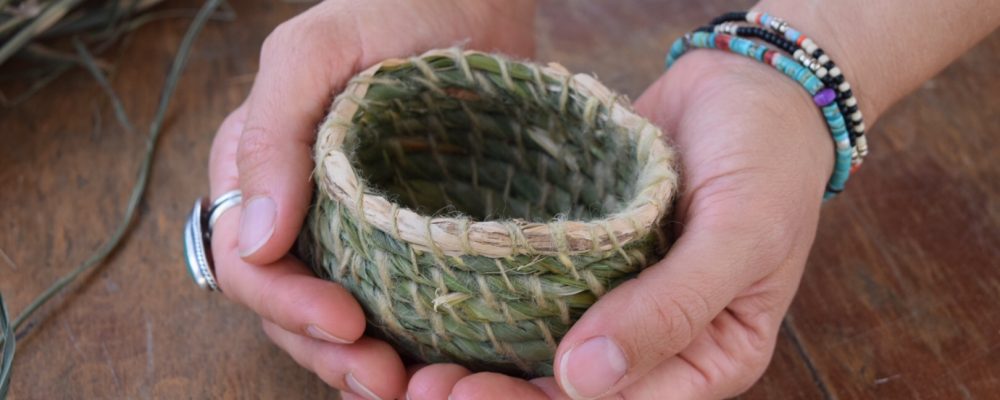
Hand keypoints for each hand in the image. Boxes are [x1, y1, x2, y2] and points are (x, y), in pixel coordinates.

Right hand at [207, 1, 533, 397]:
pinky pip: (390, 304)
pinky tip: (428, 362)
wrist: (473, 5)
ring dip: (360, 363)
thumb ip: (270, 136)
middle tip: (385, 380)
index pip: (247, 264)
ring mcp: (353, 230)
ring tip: (408, 386)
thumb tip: (252, 243)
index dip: (287, 306)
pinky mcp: (404, 240)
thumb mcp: (315, 52)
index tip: (347, 323)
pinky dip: (402, 342)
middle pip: (287, 308)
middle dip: (327, 352)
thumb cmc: (393, 10)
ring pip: (334, 320)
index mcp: (260, 171)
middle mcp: (299, 210)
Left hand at [407, 50, 835, 398]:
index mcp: (706, 359)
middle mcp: (655, 342)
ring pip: (542, 349)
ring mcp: (614, 298)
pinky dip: (491, 302)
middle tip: (428, 385)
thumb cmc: (768, 162)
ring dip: (483, 360)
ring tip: (419, 361)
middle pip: (569, 390)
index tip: (471, 393)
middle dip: (498, 394)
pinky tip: (441, 302)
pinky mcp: (583, 256)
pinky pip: (535, 289)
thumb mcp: (740, 237)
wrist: (751, 87)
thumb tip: (583, 381)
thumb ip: (671, 309)